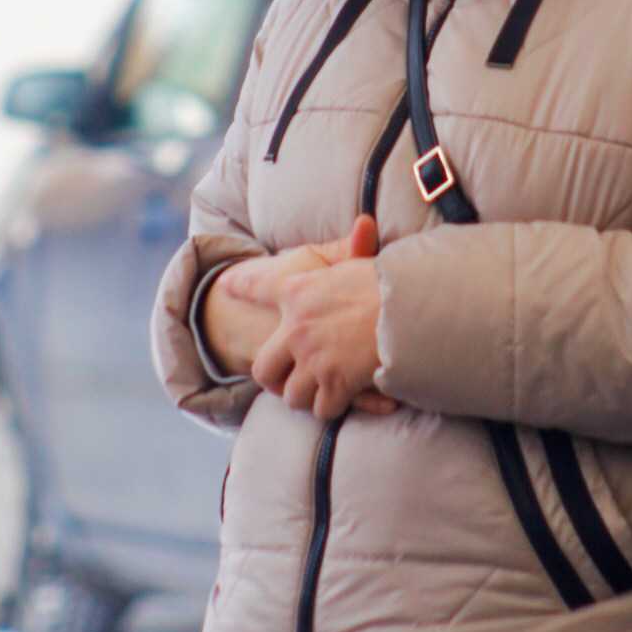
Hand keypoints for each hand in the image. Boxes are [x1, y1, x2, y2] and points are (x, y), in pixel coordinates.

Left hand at [225, 217, 394, 421]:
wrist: (405, 309)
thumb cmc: (387, 281)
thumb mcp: (360, 262)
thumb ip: (354, 250)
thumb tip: (365, 223)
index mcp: (297, 292)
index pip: (258, 288)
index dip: (241, 287)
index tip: (226, 286)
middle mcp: (296, 329)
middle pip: (264, 368)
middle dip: (273, 380)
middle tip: (284, 381)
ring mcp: (312, 360)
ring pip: (292, 395)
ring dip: (305, 397)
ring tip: (317, 394)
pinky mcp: (334, 384)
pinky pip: (322, 408)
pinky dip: (331, 407)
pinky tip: (341, 402)